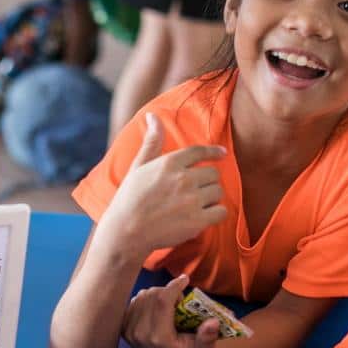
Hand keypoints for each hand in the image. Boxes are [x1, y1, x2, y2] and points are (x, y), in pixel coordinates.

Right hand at [100, 114, 228, 258]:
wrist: (126, 232)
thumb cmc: (129, 199)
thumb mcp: (138, 166)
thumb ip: (152, 142)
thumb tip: (153, 115)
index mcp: (169, 163)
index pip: (199, 151)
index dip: (213, 151)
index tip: (222, 154)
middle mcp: (183, 179)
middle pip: (213, 174)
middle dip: (206, 182)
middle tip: (193, 193)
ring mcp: (192, 200)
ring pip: (218, 192)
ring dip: (210, 199)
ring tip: (194, 206)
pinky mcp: (197, 221)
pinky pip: (221, 212)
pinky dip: (215, 215)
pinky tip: (202, 218)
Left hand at [123, 275, 219, 347]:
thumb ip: (207, 337)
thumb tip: (213, 322)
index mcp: (159, 338)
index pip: (161, 302)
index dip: (174, 286)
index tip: (185, 279)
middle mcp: (139, 334)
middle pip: (151, 295)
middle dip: (168, 291)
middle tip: (180, 301)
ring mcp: (129, 332)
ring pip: (141, 296)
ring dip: (157, 295)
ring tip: (169, 306)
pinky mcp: (123, 329)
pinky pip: (133, 302)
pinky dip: (145, 300)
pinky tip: (156, 308)